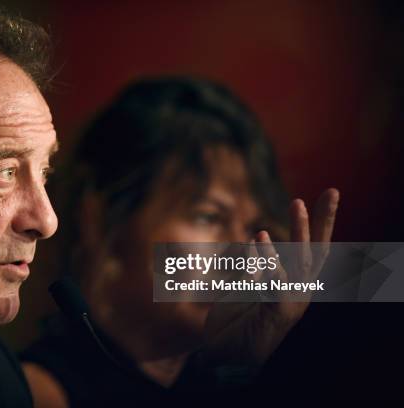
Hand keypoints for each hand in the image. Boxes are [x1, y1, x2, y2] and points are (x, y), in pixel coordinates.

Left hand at [198, 188, 339, 366]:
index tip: (331, 192)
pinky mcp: (276, 313)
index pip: (312, 247)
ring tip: (297, 204)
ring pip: (302, 262)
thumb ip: (252, 263)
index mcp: (292, 282)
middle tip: (331, 191)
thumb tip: (255, 238)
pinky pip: (276, 282)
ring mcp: (290, 302)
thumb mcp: (243, 284)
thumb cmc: (236, 322)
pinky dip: (269, 260)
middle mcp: (298, 291)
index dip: (323, 221)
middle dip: (323, 221)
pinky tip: (259, 238)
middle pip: (316, 251)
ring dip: (300, 232)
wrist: (223, 357)